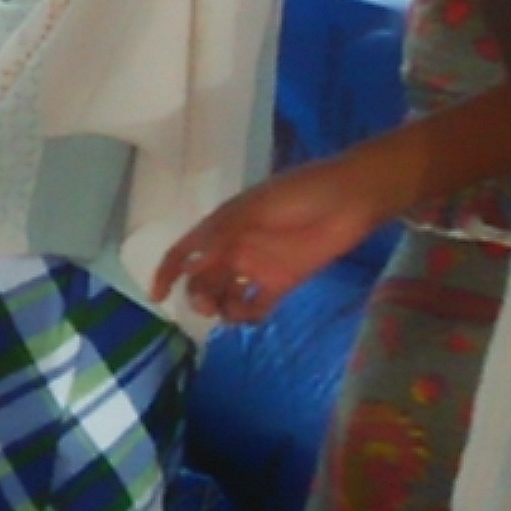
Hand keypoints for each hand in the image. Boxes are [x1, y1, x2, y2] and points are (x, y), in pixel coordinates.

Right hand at [152, 156, 387, 323]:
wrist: (352, 198)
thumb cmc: (301, 193)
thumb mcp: (256, 208)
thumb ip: (224, 235)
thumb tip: (192, 263)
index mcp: (221, 226)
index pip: (184, 252)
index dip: (167, 272)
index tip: (158, 296)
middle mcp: (234, 248)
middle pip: (202, 278)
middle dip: (197, 295)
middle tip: (208, 307)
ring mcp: (258, 266)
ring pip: (225, 294)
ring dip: (220, 308)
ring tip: (230, 314)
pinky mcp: (283, 281)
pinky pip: (257, 304)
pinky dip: (248, 315)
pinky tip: (252, 316)